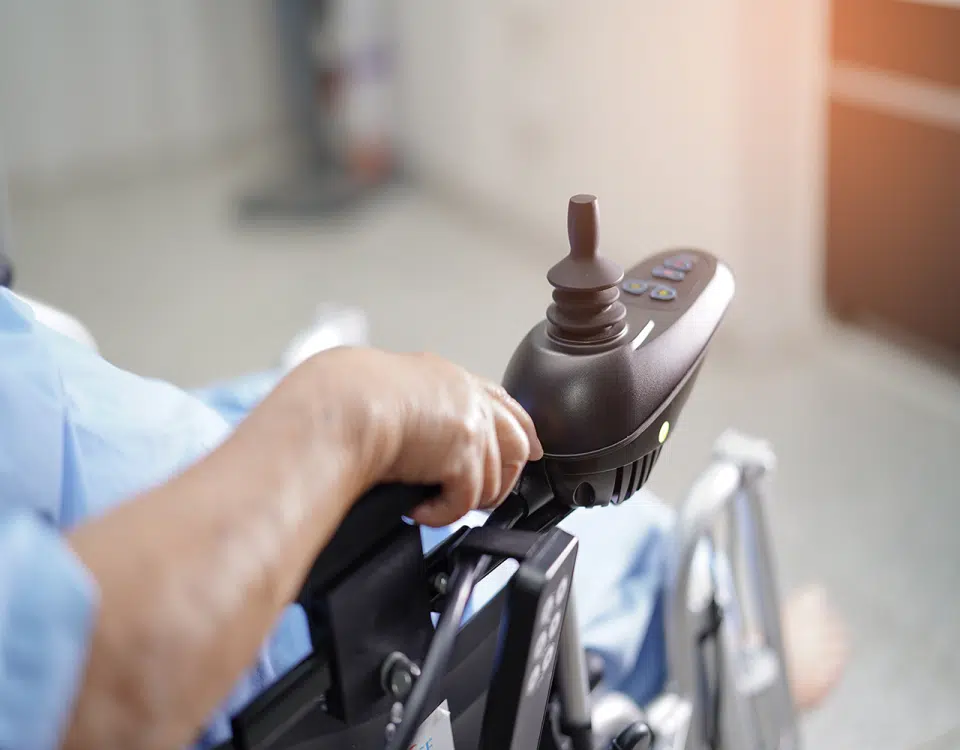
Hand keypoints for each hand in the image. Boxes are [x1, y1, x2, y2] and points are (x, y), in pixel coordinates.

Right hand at [310, 348, 542, 526]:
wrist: (342, 406)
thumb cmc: (349, 398)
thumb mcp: (394, 392)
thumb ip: (421, 410)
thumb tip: (422, 443)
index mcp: (451, 380)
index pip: (504, 404)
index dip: (522, 430)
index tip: (532, 449)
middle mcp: (468, 398)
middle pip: (516, 444)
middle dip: (502, 478)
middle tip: (478, 498)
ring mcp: (471, 425)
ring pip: (494, 480)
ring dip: (465, 500)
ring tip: (437, 505)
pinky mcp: (464, 455)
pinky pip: (465, 502)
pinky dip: (441, 514)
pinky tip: (419, 510)